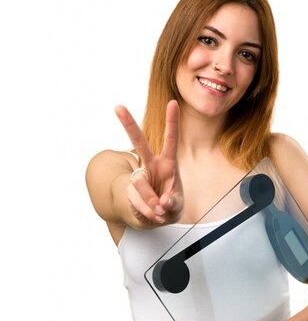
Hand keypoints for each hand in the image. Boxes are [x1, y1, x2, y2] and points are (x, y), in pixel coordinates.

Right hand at [114, 100, 183, 225]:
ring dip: (152, 202)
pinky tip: (153, 215)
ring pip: (140, 183)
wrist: (153, 218)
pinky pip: (136, 200)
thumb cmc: (169, 206)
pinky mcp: (129, 190)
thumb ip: (172, 203)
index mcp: (168, 164)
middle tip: (117, 107)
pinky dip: (147, 212)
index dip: (172, 122)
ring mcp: (138, 177)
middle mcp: (151, 166)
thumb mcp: (177, 207)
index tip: (173, 103)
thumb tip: (162, 202)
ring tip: (160, 211)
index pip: (171, 140)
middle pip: (139, 143)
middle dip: (128, 124)